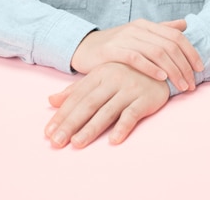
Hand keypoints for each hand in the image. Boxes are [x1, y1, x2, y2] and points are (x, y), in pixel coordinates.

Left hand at [45, 62, 170, 148]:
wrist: (161, 65)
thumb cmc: (126, 73)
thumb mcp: (100, 76)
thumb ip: (76, 89)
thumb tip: (51, 100)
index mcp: (99, 73)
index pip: (76, 97)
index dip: (62, 115)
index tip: (48, 133)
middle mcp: (112, 80)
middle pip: (88, 104)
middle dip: (71, 124)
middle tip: (56, 142)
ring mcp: (129, 89)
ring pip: (107, 111)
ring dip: (91, 128)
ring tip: (77, 143)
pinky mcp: (145, 99)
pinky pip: (132, 114)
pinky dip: (123, 127)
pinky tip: (113, 140)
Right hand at [71, 18, 202, 92]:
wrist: (85, 48)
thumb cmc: (116, 46)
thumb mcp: (139, 36)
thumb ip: (161, 30)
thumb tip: (184, 25)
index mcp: (146, 25)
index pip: (176, 36)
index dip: (191, 52)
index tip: (200, 69)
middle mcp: (137, 28)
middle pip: (169, 45)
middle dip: (185, 66)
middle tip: (192, 84)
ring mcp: (125, 38)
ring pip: (156, 52)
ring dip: (173, 70)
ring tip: (181, 86)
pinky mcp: (113, 50)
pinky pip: (136, 58)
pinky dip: (151, 68)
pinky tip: (162, 78)